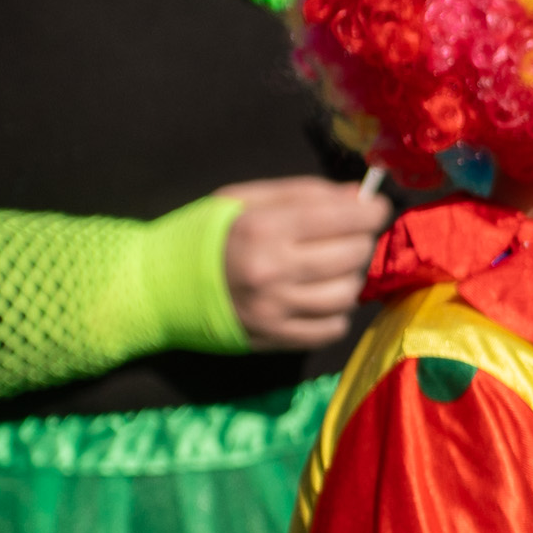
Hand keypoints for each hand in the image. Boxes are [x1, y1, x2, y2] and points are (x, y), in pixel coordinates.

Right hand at [218, 174, 384, 349]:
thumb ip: (302, 193)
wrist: (156, 287)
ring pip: (348, 293)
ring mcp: (276, 310)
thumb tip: (358, 197)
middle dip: (361, 240)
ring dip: (350, 276)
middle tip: (349, 234)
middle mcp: (273, 271)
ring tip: (332, 265)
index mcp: (264, 228)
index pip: (342, 218)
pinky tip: (319, 295)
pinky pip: (333, 328)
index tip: (376, 207)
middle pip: (352, 255)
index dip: (371, 211)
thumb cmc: (202, 236)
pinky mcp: (276, 338)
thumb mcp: (241, 200)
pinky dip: (336, 311)